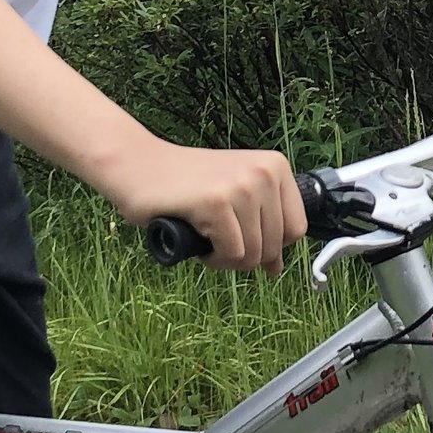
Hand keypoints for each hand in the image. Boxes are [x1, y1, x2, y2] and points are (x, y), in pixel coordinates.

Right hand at [107, 140, 307, 271]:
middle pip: (274, 247)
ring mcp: (241, 186)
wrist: (136, 164)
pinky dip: (211, 258)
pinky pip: (231, 254)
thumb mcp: (234, 198)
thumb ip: (260, 226)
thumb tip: (277, 267)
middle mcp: (264, 173)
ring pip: (252, 255)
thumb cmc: (183, 184)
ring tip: (204, 237)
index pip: (295, 230)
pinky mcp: (217, 203)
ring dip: (224, 259)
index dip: (270, 246)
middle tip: (215, 241)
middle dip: (244, 257)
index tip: (244, 241)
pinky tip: (195, 238)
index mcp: (274, 167)